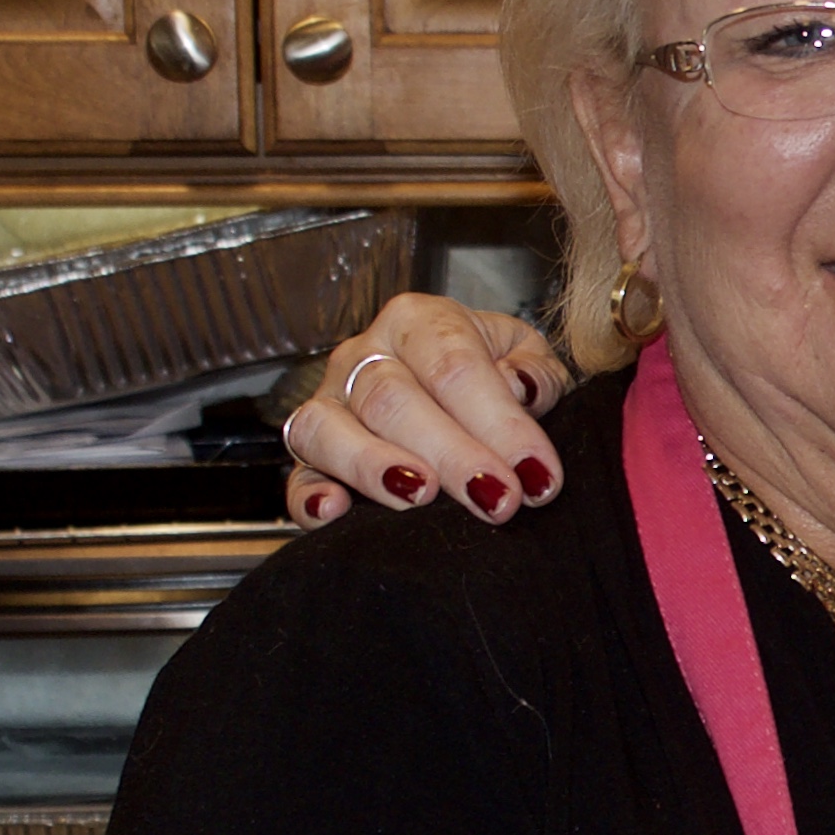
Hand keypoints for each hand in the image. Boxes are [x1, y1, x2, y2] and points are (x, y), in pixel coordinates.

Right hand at [286, 296, 573, 527]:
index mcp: (420, 322)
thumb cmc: (497, 374)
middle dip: (450, 454)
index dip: (498, 423)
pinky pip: (297, 474)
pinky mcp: (308, 454)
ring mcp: (328, 403)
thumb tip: (523, 387)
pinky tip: (334, 513)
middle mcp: (364, 355)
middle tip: (496, 499)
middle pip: (393, 399)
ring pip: (331, 429)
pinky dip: (308, 496)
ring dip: (374, 466)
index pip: (455, 366)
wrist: (457, 390)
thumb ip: (538, 372)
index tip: (535, 474)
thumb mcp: (529, 358)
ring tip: (421, 496)